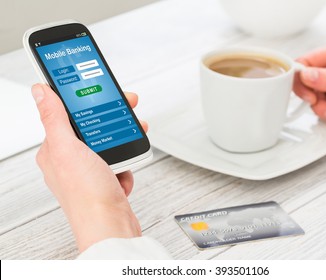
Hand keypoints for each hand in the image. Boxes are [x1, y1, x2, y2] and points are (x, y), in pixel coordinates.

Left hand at [32, 84, 147, 251]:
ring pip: (108, 144)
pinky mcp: (105, 181)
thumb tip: (39, 91)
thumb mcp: (68, 149)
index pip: (67, 114)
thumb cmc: (87, 196)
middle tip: (126, 111)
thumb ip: (55, 118)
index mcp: (54, 150)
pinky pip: (118, 162)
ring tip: (130, 141)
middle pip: (92, 128)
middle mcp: (70, 160)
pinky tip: (123, 171)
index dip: (85, 100)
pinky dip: (125, 164)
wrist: (111, 227)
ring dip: (122, 142)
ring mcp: (88, 171)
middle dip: (111, 121)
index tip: (101, 89)